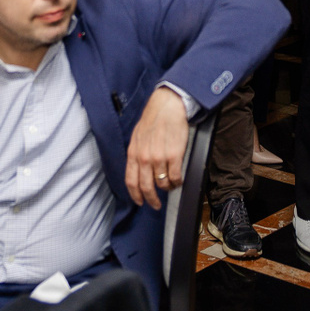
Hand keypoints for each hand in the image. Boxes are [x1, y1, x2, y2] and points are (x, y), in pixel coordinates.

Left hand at [125, 87, 189, 209]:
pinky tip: (178, 179)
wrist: (167, 106)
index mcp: (134, 153)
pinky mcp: (174, 156)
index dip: (135, 195)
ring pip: (162, 184)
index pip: (131, 182)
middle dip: (151, 200)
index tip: (140, 202)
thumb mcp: (137, 137)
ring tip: (170, 185)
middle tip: (156, 204)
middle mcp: (145, 158)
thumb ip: (136, 154)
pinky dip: (177, 182)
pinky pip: (175, 177)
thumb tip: (137, 171)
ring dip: (167, 188)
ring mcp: (159, 158)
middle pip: (146, 187)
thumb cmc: (153, 120)